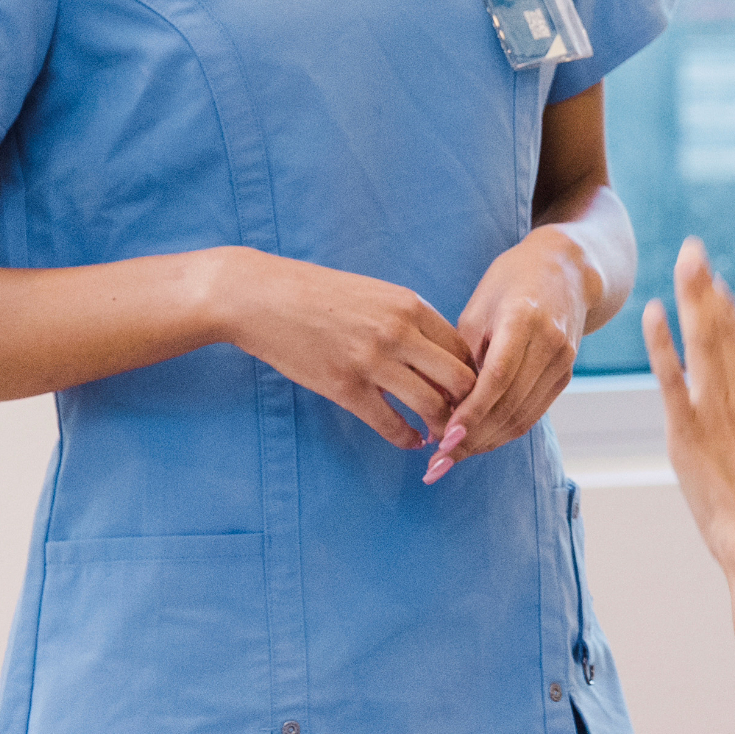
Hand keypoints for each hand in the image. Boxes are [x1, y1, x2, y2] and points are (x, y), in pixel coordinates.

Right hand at [210, 251, 475, 448]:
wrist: (260, 296)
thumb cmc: (318, 294)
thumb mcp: (375, 293)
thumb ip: (409, 319)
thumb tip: (441, 354)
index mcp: (410, 305)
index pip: (464, 349)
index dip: (474, 376)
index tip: (469, 393)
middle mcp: (398, 331)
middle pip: (460, 380)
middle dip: (468, 406)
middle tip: (463, 420)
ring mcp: (372, 360)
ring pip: (432, 406)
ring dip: (442, 427)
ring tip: (439, 435)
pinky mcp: (344, 386)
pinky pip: (391, 424)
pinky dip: (407, 439)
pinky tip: (410, 440)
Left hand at [427, 229, 598, 478]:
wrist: (566, 271)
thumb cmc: (511, 283)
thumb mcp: (478, 308)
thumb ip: (463, 355)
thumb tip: (442, 405)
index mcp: (524, 319)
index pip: (497, 378)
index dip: (471, 413)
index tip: (443, 439)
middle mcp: (550, 344)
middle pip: (509, 405)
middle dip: (472, 439)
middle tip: (436, 462)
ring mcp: (562, 362)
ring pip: (522, 417)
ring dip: (485, 442)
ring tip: (450, 457)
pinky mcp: (565, 376)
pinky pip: (532, 414)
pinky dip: (502, 432)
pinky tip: (476, 441)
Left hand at [647, 239, 734, 570]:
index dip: (729, 311)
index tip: (715, 284)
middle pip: (725, 330)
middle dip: (708, 287)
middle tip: (694, 250)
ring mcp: (716, 411)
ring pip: (705, 341)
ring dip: (693, 298)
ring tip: (683, 263)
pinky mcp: (689, 431)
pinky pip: (673, 377)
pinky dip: (663, 342)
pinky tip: (652, 312)